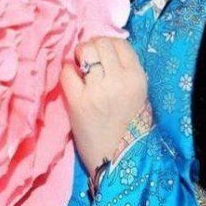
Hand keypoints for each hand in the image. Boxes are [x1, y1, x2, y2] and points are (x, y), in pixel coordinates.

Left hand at [60, 37, 147, 175]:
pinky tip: (72, 83)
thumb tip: (102, 51)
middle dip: (91, 47)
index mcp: (137, 79)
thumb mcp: (137, 96)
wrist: (116, 162)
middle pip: (101, 43)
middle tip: (87, 61)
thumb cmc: (127, 129)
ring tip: (80, 69)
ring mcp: (97, 90)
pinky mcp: (78, 101)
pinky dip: (67, 72)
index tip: (101, 56)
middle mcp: (119, 81)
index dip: (107, 45)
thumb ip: (124, 73)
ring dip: (79, 56)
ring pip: (85, 50)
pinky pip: (67, 71)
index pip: (120, 43)